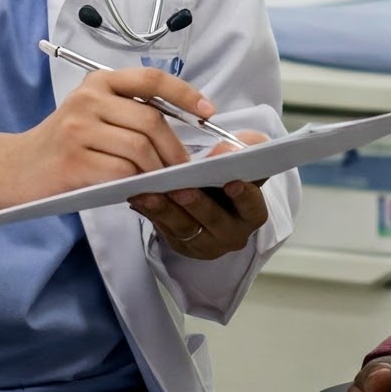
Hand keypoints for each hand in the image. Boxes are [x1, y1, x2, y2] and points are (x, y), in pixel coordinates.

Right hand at [0, 66, 209, 221]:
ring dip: (158, 171)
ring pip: (140, 150)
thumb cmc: (61, 145)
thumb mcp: (91, 114)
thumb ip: (127, 113)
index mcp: (98, 83)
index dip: (185, 94)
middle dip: (175, 149)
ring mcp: (78, 130)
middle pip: (151, 121)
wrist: (13, 169)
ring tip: (161, 183)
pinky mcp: (73, 162)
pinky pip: (121, 174)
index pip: (151, 80)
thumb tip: (181, 131)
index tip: (208, 111)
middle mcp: (88, 100)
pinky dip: (138, 185)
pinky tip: (139, 191)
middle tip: (184, 169)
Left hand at [131, 129, 269, 260]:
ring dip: (166, 211)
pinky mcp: (182, 245)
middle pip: (214, 221)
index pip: (252, 206)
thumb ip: (244, 147)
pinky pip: (164, 230)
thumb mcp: (244, 155)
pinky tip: (138, 198)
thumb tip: (225, 149)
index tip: (232, 182)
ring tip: (149, 194)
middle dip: (197, 204)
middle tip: (181, 189)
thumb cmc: (229, 171)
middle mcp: (232, 234)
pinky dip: (151, 213)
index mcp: (252, 213)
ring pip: (185, 228)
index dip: (244, 196)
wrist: (213, 194)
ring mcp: (206, 243)